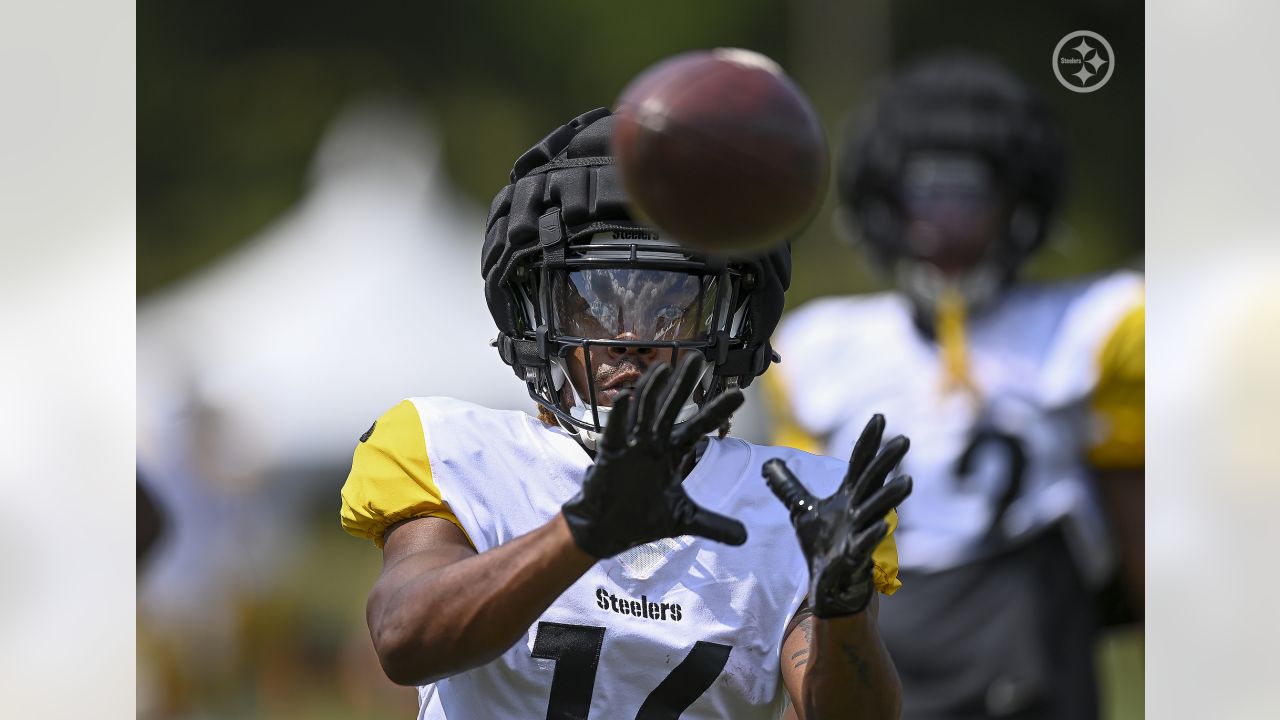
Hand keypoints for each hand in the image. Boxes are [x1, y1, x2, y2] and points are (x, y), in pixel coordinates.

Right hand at [562, 354, 747, 558]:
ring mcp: (631, 446)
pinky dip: (620, 416)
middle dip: (685, 383)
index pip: (699, 427)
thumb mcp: (683, 519)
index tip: (739, 395)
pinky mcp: (610, 455)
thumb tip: (744, 538)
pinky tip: (626, 397)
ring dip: (653, 389)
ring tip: (665, 368)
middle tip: (699, 358)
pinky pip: (615, 432)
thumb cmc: (640, 518)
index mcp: (672, 453)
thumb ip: (714, 524)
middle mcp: (654, 443)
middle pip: (672, 407)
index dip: (717, 410)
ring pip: (644, 411)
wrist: (606, 532)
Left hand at [763, 414, 911, 616]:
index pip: (860, 462)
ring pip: (879, 511)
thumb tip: (768, 464)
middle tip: (903, 440)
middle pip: (873, 481)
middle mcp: (860, 509)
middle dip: (888, 461)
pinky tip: (883, 525)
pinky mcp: (855, 556)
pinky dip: (873, 534)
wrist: (830, 584)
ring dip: (890, 497)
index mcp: (850, 496)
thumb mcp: (802, 511)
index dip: (868, 440)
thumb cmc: (824, 545)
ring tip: (907, 481)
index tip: (879, 416)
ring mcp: (860, 532)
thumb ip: (789, 488)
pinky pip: (866, 544)